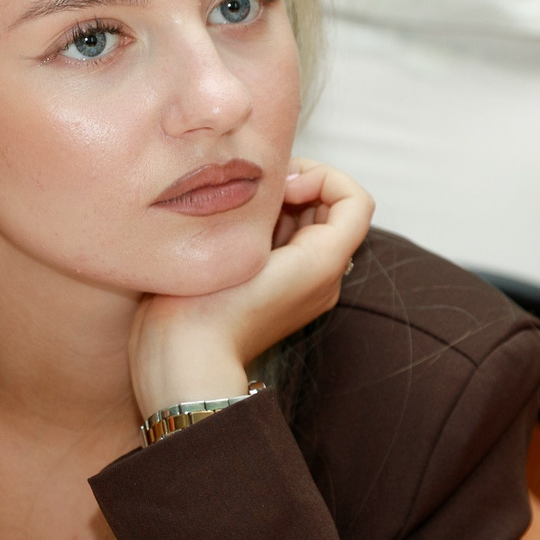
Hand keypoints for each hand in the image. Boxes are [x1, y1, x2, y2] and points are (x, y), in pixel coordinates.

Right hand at [128, 160, 373, 415]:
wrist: (184, 364)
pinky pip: (289, 249)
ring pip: (308, 227)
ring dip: (279, 207)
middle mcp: (326, 279)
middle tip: (253, 188)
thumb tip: (278, 180)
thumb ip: (275, 200)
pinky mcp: (280, 297)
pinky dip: (268, 229)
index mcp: (326, 264)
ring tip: (239, 209)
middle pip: (331, 210)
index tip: (280, 185)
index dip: (322, 176)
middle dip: (296, 186)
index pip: (355, 199)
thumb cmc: (209, 305)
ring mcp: (305, 290)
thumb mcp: (247, 242)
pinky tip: (233, 232)